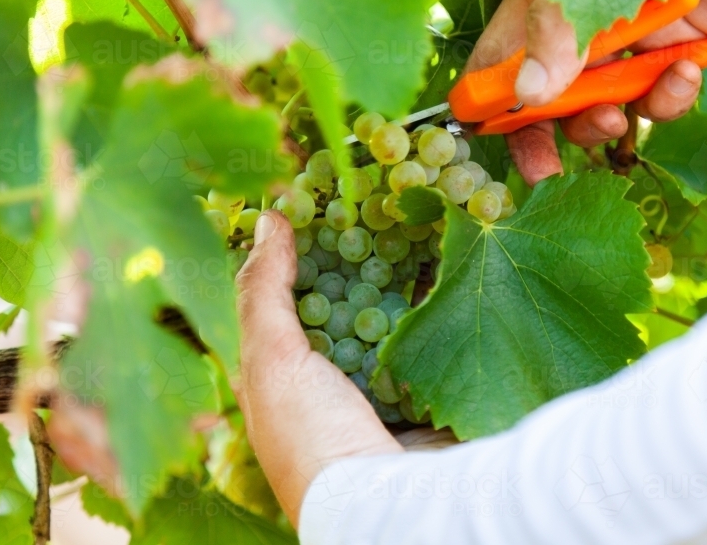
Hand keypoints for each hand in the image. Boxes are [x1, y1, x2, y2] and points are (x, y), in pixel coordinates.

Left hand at [233, 211, 401, 526]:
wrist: (390, 503)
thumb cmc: (311, 435)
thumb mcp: (270, 358)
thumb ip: (265, 291)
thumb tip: (268, 219)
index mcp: (274, 379)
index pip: (275, 302)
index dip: (286, 255)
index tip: (306, 203)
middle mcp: (320, 383)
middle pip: (332, 305)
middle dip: (347, 259)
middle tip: (366, 204)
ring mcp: (371, 389)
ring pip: (379, 316)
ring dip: (393, 277)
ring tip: (408, 222)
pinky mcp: (416, 393)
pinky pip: (421, 336)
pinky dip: (430, 305)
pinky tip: (441, 267)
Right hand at [466, 0, 706, 184]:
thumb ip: (560, 33)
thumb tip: (527, 97)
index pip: (500, 56)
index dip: (490, 100)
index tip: (490, 138)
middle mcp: (581, 23)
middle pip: (545, 94)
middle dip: (546, 135)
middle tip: (549, 172)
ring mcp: (627, 42)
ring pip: (601, 104)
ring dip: (609, 119)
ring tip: (625, 114)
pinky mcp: (670, 54)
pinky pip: (655, 98)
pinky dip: (667, 99)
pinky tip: (685, 73)